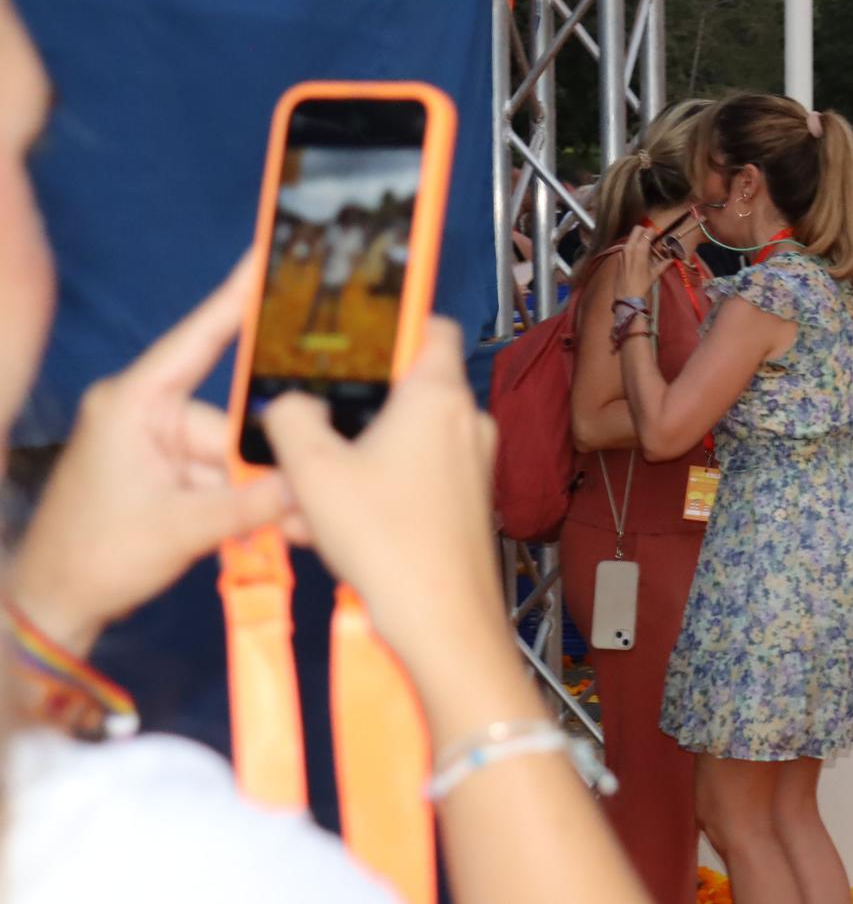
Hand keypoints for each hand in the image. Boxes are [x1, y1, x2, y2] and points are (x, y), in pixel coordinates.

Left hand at [10, 255, 295, 656]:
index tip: (267, 256)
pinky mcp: (165, 473)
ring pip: (233, 453)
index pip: (198, 339)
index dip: (236, 296)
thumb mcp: (180, 529)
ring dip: (258, 490)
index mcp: (134, 403)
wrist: (53, 606)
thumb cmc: (91, 557)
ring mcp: (156, 444)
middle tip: (302, 487)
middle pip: (232, 419)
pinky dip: (245, 502)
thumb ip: (251, 503)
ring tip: (288, 524)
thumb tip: (309, 484)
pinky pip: (222, 476)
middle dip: (265, 458)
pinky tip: (269, 525)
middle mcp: (146, 414)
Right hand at [262, 319, 503, 678]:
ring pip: (401, 444)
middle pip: (403, 392)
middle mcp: (465, 422)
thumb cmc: (388, 540)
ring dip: (351, 464)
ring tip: (307, 500)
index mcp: (438, 395)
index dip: (392, 325)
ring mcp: (471, 464)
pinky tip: (329, 529)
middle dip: (350, 415)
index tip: (354, 337)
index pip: (431, 327)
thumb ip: (291, 419)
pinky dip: (373, 493)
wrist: (441, 620)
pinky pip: (413, 480)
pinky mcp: (467, 502)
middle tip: (307, 437)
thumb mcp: (313, 471)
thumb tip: (289, 403)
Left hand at [615, 225, 670, 300]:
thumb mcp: (654, 274)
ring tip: (646, 249)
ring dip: (639, 239)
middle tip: (651, 239)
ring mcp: (622, 252)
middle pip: (637, 229)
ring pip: (631, 237)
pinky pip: (627, 246)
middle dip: (645, 231)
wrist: (626, 297)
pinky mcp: (619, 257)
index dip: (654, 232)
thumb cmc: (642, 285)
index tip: (658, 237)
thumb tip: (671, 260)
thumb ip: (663, 264)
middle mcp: (629, 247)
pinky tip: (638, 257)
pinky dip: (633, 247)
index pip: (647, 232)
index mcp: (640, 249)